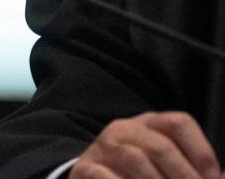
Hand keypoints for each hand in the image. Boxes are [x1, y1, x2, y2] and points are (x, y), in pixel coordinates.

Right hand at [73, 112, 221, 178]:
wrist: (91, 176)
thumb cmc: (139, 173)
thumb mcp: (166, 165)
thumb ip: (193, 172)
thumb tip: (222, 178)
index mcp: (150, 124)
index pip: (178, 123)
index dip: (201, 151)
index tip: (213, 178)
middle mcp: (125, 129)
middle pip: (160, 145)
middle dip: (184, 176)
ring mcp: (103, 147)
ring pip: (135, 159)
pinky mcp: (85, 167)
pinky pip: (106, 175)